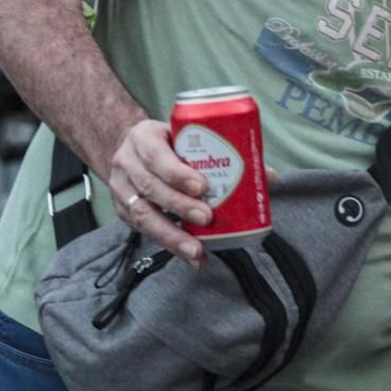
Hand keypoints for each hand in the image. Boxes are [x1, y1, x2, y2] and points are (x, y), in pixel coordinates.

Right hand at [105, 119, 210, 265]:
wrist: (131, 148)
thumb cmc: (167, 142)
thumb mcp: (187, 135)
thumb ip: (224, 152)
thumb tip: (269, 176)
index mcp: (143, 138)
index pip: (156, 155)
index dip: (178, 173)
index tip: (202, 187)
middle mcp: (127, 163)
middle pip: (150, 187)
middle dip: (180, 206)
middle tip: (206, 218)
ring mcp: (121, 189)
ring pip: (143, 215)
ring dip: (172, 235)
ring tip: (196, 250)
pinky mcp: (122, 212)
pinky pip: (144, 231)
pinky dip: (169, 245)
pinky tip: (189, 255)